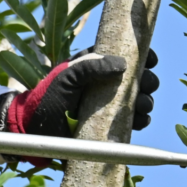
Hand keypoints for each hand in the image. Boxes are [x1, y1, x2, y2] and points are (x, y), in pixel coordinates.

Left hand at [0, 49, 159, 164]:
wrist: (36, 130)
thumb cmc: (47, 98)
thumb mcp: (66, 76)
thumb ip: (91, 66)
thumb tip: (123, 64)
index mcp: (97, 66)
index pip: (126, 55)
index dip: (143, 56)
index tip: (151, 61)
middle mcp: (106, 84)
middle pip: (139, 78)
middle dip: (148, 82)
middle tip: (146, 87)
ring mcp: (109, 104)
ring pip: (139, 100)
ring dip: (146, 102)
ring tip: (142, 106)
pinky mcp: (110, 125)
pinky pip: (133, 121)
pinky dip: (141, 120)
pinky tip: (140, 120)